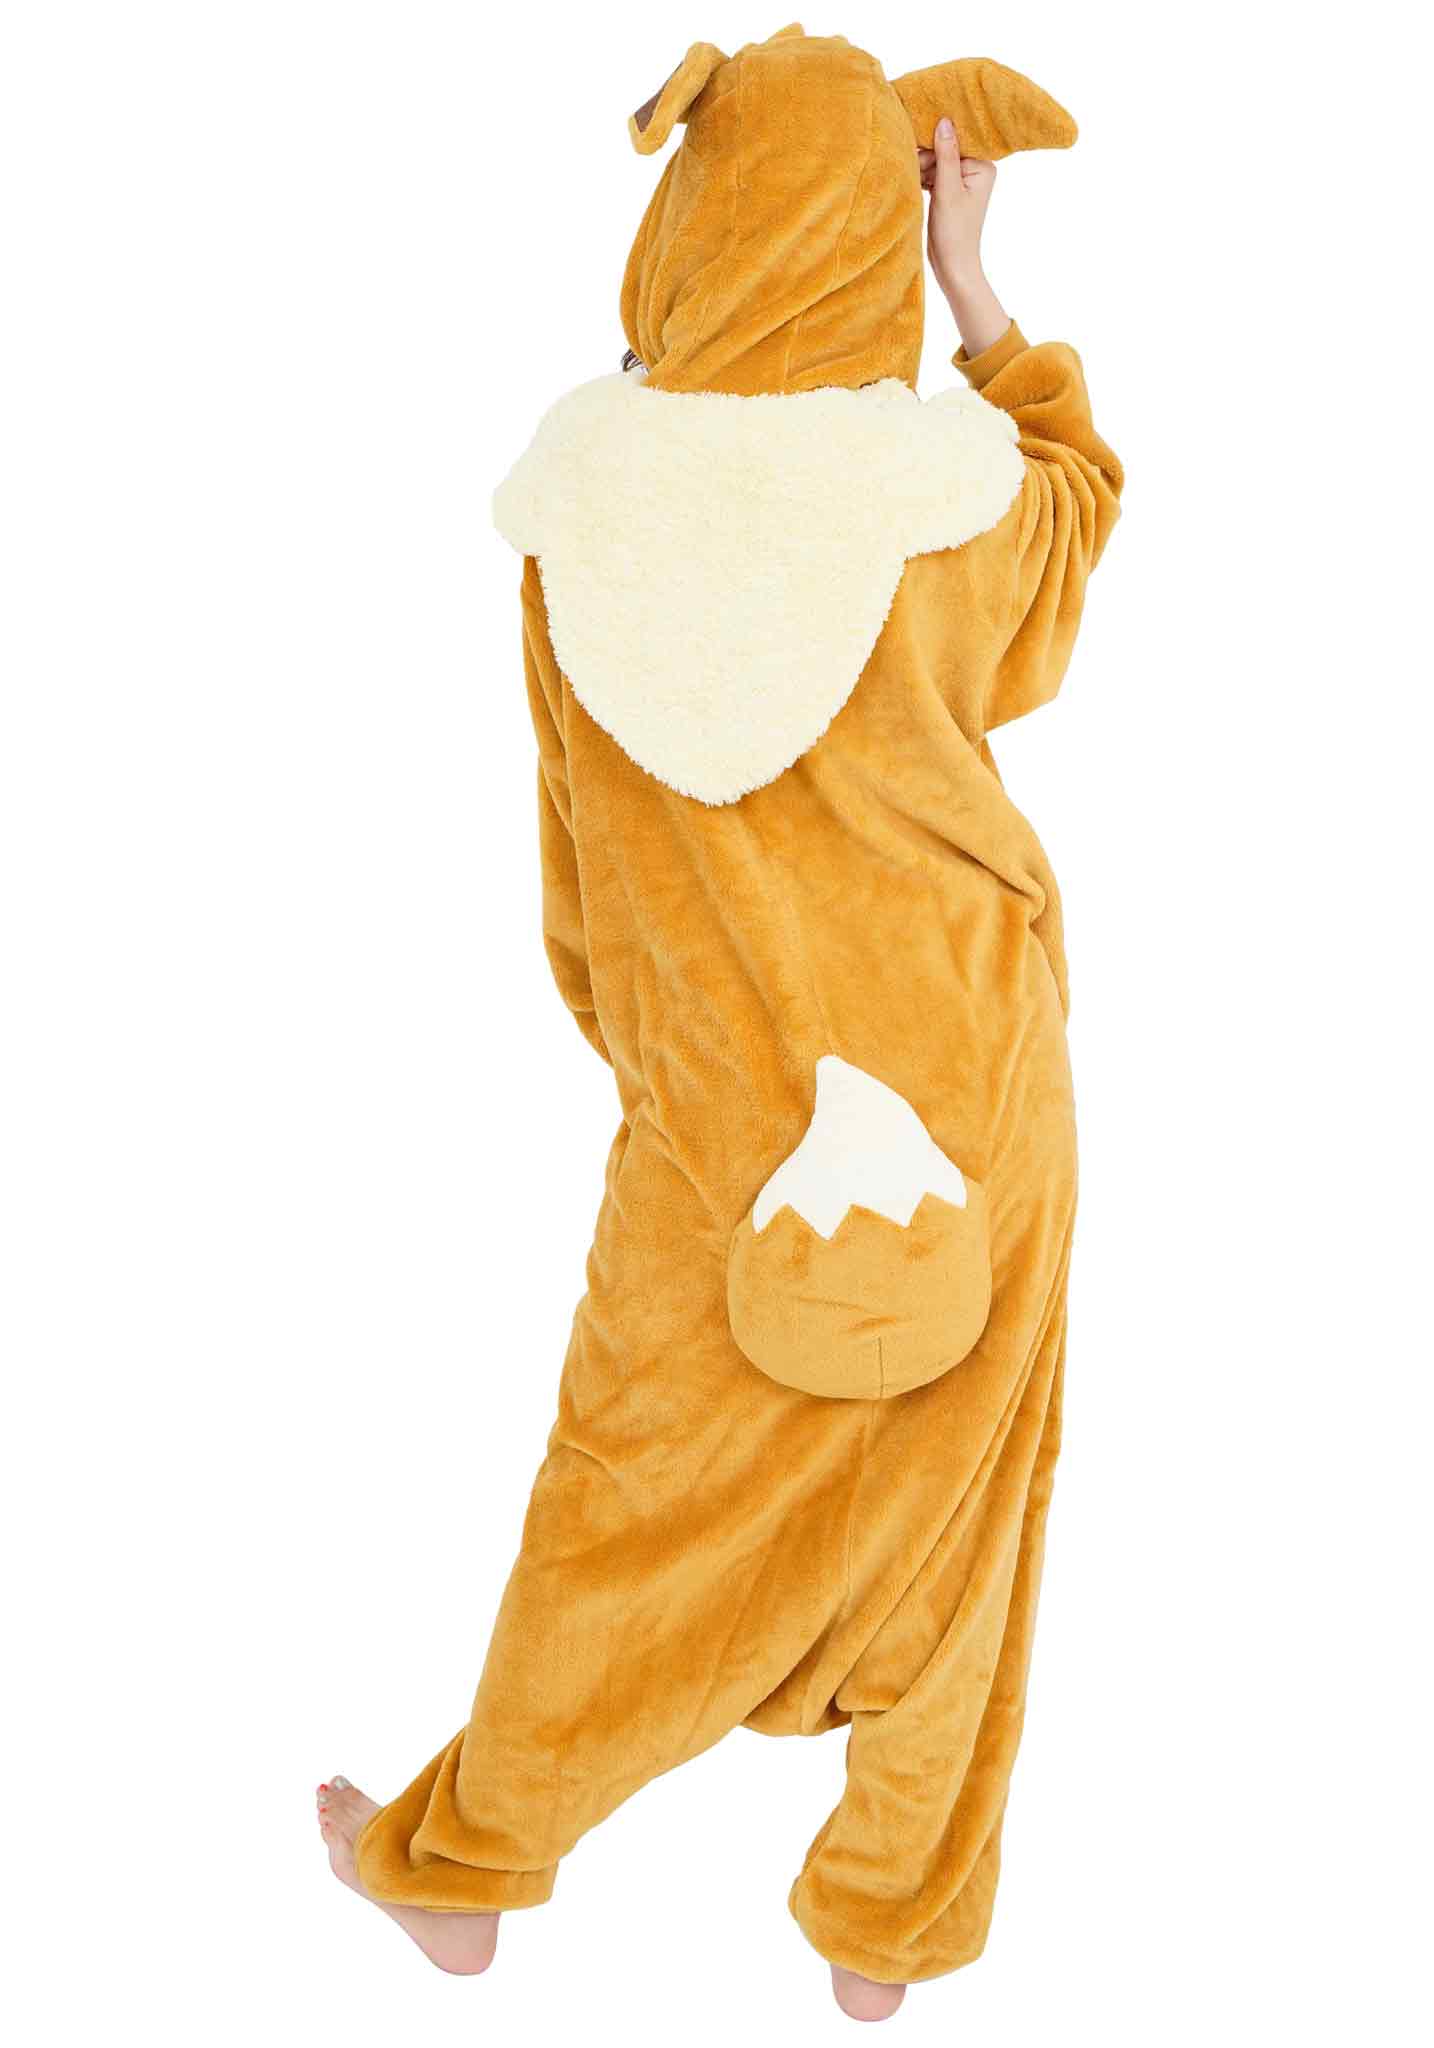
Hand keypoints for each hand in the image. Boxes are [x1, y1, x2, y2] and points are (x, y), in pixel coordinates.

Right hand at [918, 117, 1008, 358]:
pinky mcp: (949, 191)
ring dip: (920, 168)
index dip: (935, 141)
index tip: (914, 143)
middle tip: (909, 168)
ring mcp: (962, 181)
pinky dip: (921, 178)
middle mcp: (976, 170)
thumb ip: (946, 155)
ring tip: (908, 177)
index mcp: (984, 166)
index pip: (956, 141)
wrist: (952, 267)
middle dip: (926, 158)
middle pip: (944, 150)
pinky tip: (910, 182)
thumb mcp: (948, 190)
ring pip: (935, 162)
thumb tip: (944, 121)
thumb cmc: (954, 232)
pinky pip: (933, 175)